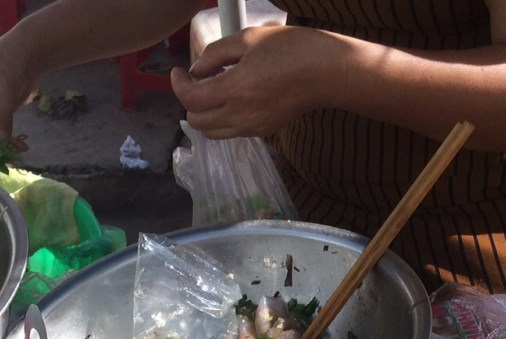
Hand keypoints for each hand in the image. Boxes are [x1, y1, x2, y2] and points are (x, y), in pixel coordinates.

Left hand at [170, 26, 330, 138]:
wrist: (328, 73)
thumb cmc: (293, 49)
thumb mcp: (249, 39)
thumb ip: (216, 54)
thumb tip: (197, 69)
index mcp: (235, 89)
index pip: (190, 99)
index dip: (178, 85)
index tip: (178, 72)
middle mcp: (240, 115)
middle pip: (197, 122)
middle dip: (189, 101)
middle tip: (197, 81)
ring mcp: (253, 127)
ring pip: (213, 132)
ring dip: (206, 114)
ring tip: (215, 90)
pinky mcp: (265, 131)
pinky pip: (232, 131)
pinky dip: (224, 118)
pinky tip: (235, 97)